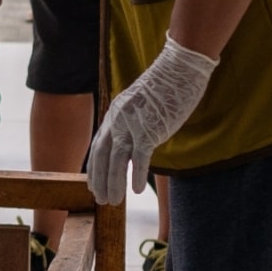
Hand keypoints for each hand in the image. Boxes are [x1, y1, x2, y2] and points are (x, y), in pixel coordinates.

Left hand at [86, 37, 218, 203]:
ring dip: (113, 183)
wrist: (179, 69)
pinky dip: (137, 174)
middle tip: (100, 200)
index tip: (92, 185)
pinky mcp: (150, 129)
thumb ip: (132, 123)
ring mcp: (133, 125)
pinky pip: (141, 157)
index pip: (98, 146)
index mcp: (114, 114)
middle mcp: (118, 120)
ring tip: (113, 201)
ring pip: (117, 160)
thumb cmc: (165, 87)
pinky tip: (137, 190)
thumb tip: (132, 146)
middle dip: (99, 180)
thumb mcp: (139, 105)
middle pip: (102, 156)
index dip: (94, 167)